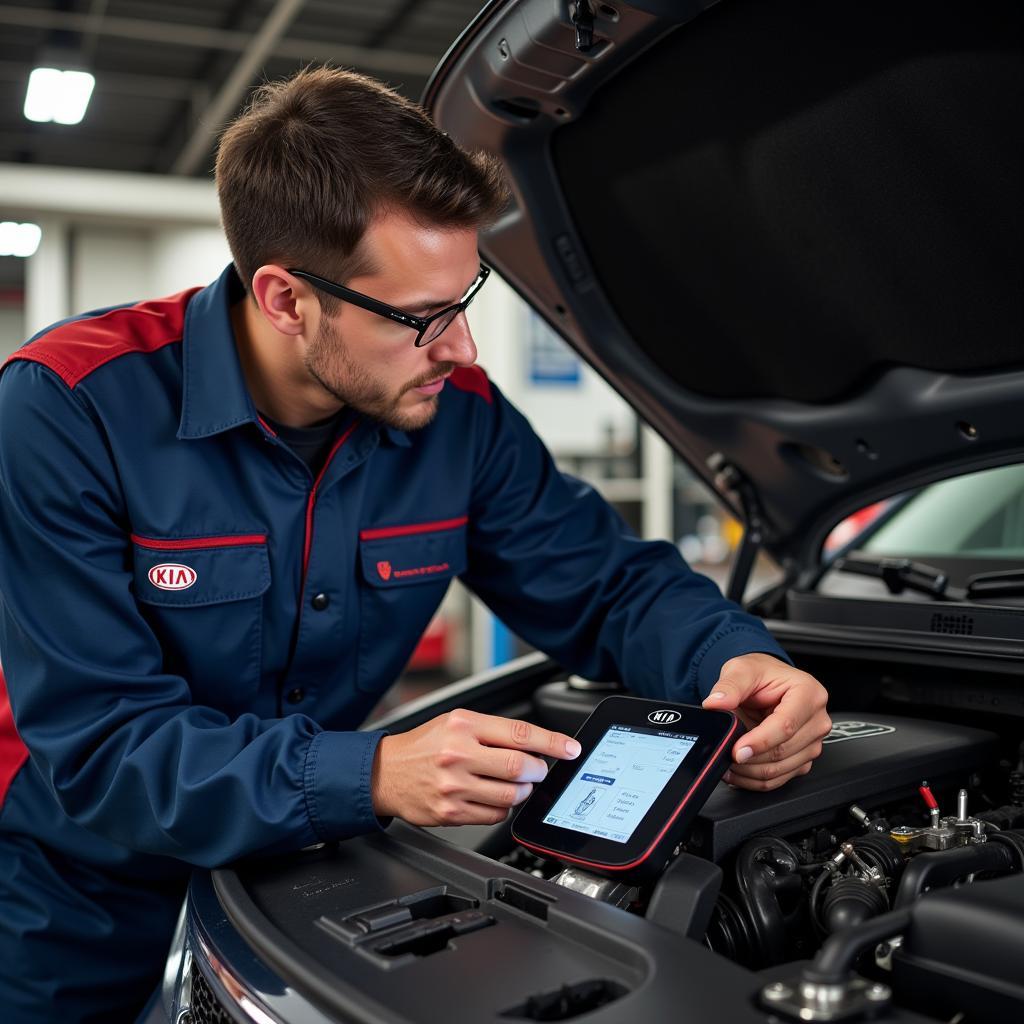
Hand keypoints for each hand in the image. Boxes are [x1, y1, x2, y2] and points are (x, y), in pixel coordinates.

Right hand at [371, 708, 581, 825]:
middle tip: (536, 770)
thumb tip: (534, 746)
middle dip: (537, 771)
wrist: (385, 773)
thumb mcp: (455, 722)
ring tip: (512, 784)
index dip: (552, 742)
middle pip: (519, 767)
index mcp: (463, 726)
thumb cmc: (423, 746)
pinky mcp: (450, 813)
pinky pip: (493, 816)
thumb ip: (493, 732)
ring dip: (521, 792)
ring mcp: (454, 786)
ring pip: (510, 796)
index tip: (571, 748)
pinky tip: (490, 797)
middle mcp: (458, 754)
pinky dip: (501, 809)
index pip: (520, 733)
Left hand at [701, 653, 829, 790]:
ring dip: (749, 771)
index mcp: (809, 694)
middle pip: (783, 751)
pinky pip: (779, 779)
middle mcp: (817, 720)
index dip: (759, 742)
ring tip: (726, 761)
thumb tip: (715, 703)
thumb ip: (729, 686)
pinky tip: (737, 770)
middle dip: (749, 758)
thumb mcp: (741, 670)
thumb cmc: (761, 675)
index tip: (737, 750)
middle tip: (724, 753)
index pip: (785, 726)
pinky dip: (754, 779)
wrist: (768, 684)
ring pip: (780, 770)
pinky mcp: (803, 759)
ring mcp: (812, 743)